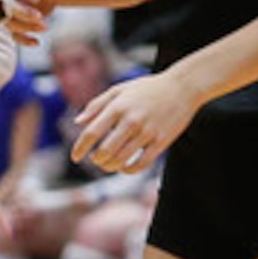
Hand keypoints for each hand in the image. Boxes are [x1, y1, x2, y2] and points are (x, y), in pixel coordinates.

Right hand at [6, 0, 46, 44]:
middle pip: (5, 5)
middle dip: (21, 12)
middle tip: (40, 17)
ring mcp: (7, 8)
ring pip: (8, 21)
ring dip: (24, 27)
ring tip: (45, 26)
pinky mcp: (13, 21)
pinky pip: (13, 34)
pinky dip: (23, 40)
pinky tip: (36, 42)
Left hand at [69, 69, 202, 173]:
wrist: (182, 87)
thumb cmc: (148, 88)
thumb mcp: (120, 89)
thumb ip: (97, 105)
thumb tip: (77, 122)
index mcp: (118, 106)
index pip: (92, 132)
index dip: (80, 148)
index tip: (75, 157)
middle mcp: (131, 120)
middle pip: (105, 150)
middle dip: (96, 160)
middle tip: (95, 159)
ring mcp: (147, 132)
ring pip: (121, 160)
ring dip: (110, 166)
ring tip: (108, 164)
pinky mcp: (161, 142)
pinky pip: (141, 164)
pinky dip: (129, 170)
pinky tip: (124, 167)